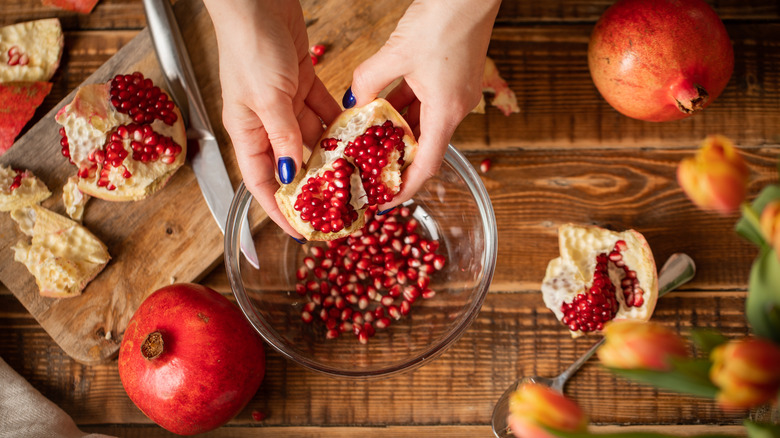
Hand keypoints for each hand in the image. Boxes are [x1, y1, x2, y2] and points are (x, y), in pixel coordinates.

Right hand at [204, 0, 340, 238]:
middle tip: (341, 205)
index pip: (262, 182)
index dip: (279, 209)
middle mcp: (265, 122)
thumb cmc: (249, 46)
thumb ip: (283, 136)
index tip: (302, 230)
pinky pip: (324, 112)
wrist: (257, 1)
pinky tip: (358, 137)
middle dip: (315, 185)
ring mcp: (285, 103)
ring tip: (357, 175)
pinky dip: (339, 124)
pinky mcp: (302, 84)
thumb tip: (292, 173)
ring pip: (312, 140)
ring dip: (333, 156)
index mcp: (246, 131)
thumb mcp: (267, 98)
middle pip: (291, 164)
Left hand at [347, 0, 500, 211]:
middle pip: (423, 147)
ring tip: (366, 143)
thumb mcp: (396, 53)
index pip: (425, 166)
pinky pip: (423, 103)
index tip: (383, 203)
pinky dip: (401, 108)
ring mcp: (454, 94)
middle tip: (367, 171)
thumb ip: (369, 81)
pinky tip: (378, 108)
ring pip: (420, 123)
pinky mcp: (450, 78)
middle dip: (395, 162)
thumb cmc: (443, 19)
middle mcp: (454, 108)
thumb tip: (353, 101)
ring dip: (395, 133)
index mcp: (446, 112)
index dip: (404, 189)